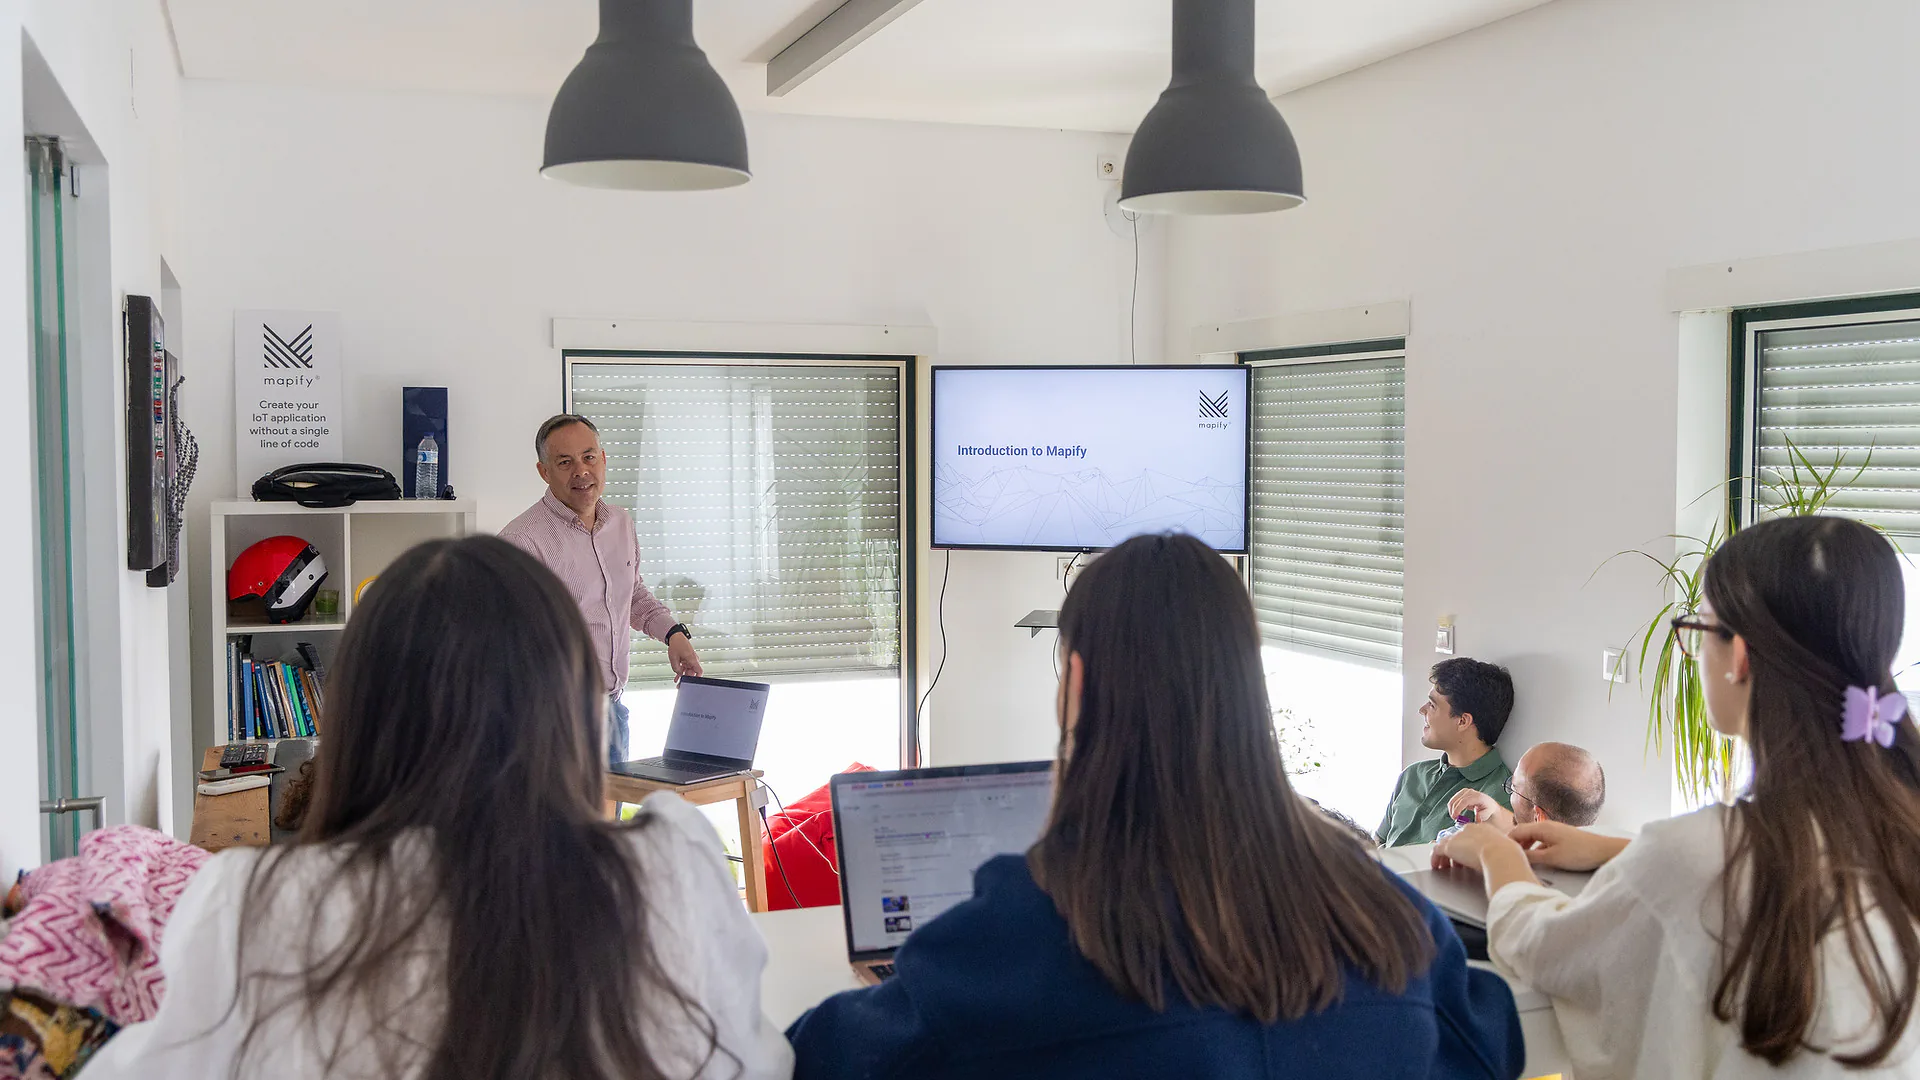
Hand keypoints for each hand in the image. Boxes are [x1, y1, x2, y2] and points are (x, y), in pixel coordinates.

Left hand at [667, 635, 702, 679]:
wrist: (675, 636)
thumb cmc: (677, 644)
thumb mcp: (674, 658)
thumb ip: (676, 668)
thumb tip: (679, 673)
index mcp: (692, 659)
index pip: (699, 671)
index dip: (697, 678)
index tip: (692, 683)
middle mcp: (693, 659)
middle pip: (692, 672)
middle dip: (686, 678)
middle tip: (680, 684)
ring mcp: (690, 659)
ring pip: (688, 670)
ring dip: (683, 675)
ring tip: (677, 680)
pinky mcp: (687, 658)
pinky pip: (686, 666)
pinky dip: (682, 670)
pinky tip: (677, 675)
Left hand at [1430, 823, 1517, 871]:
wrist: (1501, 855)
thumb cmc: (1509, 857)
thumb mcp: (1506, 852)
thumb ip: (1501, 854)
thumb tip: (1504, 862)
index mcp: (1484, 829)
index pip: (1470, 836)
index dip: (1467, 847)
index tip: (1467, 857)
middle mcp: (1470, 830)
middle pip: (1457, 839)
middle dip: (1454, 852)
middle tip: (1454, 864)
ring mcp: (1459, 837)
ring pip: (1445, 845)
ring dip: (1443, 857)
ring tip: (1443, 866)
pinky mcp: (1449, 846)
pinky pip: (1437, 851)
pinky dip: (1435, 859)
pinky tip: (1436, 867)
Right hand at [1446, 788, 1513, 831]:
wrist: (1489, 804)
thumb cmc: (1489, 809)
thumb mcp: (1488, 814)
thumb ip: (1483, 816)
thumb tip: (1477, 817)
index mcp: (1478, 797)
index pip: (1464, 801)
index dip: (1458, 809)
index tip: (1455, 816)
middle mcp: (1471, 792)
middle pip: (1457, 800)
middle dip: (1453, 810)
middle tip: (1454, 819)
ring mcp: (1465, 791)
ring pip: (1453, 800)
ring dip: (1451, 809)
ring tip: (1455, 817)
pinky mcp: (1462, 793)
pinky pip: (1453, 800)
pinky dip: (1452, 807)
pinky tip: (1455, 812)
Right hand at [1507, 821, 1629, 871]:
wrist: (1604, 851)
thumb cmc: (1580, 853)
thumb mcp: (1552, 858)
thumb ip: (1532, 857)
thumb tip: (1515, 856)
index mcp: (1542, 827)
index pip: (1515, 831)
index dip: (1505, 842)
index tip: (1497, 852)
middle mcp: (1546, 826)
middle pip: (1523, 833)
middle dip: (1514, 844)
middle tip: (1507, 857)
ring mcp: (1554, 831)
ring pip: (1532, 837)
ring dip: (1525, 847)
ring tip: (1521, 860)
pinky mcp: (1561, 837)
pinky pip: (1542, 841)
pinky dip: (1536, 848)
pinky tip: (1538, 860)